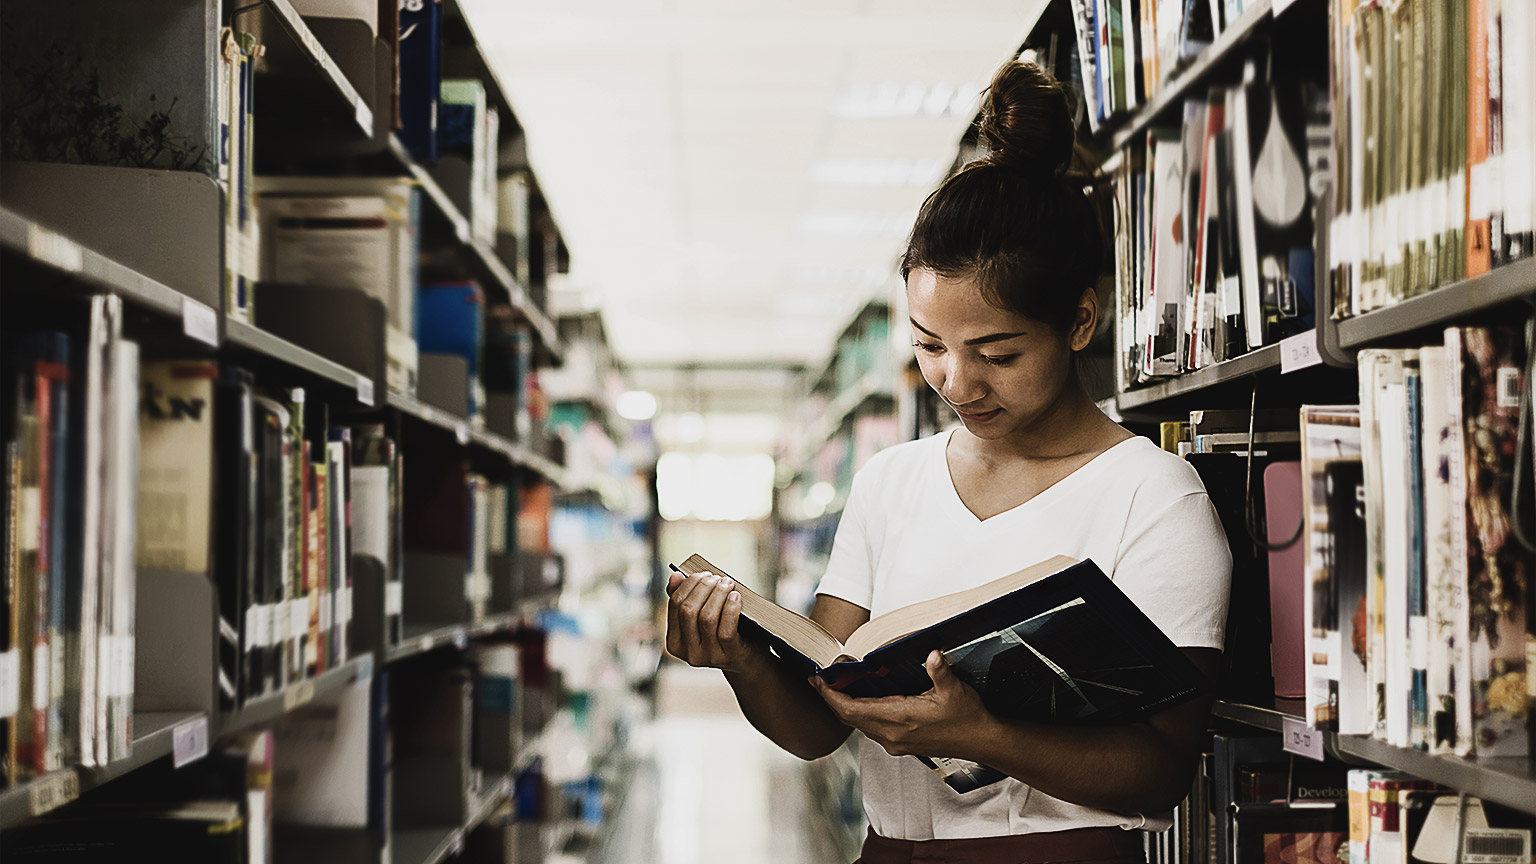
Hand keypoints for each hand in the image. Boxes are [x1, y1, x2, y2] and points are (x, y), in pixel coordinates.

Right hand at [664, 570, 760, 674]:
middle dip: (703, 587)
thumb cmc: (722, 633)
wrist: (747, 661)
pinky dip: (730, 608)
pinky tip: (736, 596)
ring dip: (718, 594)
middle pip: (688, 610)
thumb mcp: (701, 620)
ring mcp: (708, 657)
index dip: (688, 584)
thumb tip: (675, 576)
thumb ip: (686, 599)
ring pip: (707, 617)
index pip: (675, 605)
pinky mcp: (729, 656)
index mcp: (675, 642)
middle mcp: (688, 653)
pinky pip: (726, 629)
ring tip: (727, 583)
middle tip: (717, 577)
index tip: (702, 573)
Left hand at [809, 650, 990, 757]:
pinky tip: (860, 700)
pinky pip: (870, 729)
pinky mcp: (900, 744)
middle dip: (831, 699)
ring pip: (859, 724)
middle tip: (818, 680)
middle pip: (849, 718)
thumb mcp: (955, 690)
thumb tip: (932, 654)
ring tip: (834, 687)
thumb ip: (939, 671)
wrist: (982, 742)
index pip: (852, 710)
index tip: (817, 680)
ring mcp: (895, 743)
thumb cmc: (968, 717)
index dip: (830, 696)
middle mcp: (891, 735)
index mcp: (899, 719)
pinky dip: (859, 713)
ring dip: (844, 707)